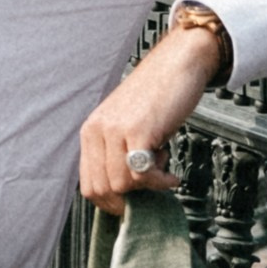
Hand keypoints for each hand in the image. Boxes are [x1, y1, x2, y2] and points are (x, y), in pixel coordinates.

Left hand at [77, 27, 224, 214]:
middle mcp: (97, 130)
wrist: (178, 63)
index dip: (110, 202)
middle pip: (101, 189)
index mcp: (91, 131)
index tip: (131, 203)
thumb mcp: (126, 124)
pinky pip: (142, 175)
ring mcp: (115, 130)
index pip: (88, 184)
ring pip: (122, 185)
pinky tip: (171, 174)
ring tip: (163, 168)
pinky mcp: (137, 131)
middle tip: (150, 189)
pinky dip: (159, 182)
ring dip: (148, 187)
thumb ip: (118, 152)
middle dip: (129, 200)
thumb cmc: (158, 95)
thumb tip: (124, 192)